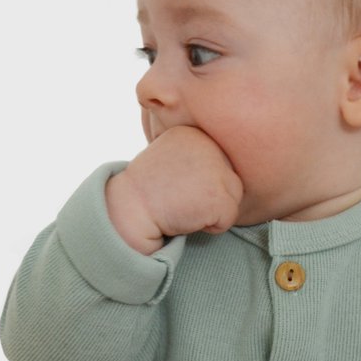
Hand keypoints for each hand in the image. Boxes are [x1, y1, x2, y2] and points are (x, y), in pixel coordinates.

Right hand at [106, 126, 243, 253]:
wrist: (127, 212)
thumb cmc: (146, 191)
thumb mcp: (171, 158)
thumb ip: (196, 157)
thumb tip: (223, 167)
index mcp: (194, 133)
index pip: (219, 163)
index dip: (199, 182)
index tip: (175, 187)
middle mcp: (207, 145)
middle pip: (231, 178)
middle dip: (210, 195)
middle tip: (178, 198)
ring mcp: (214, 170)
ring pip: (233, 198)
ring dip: (211, 210)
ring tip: (182, 206)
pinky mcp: (218, 196)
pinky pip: (228, 219)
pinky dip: (210, 227)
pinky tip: (185, 217)